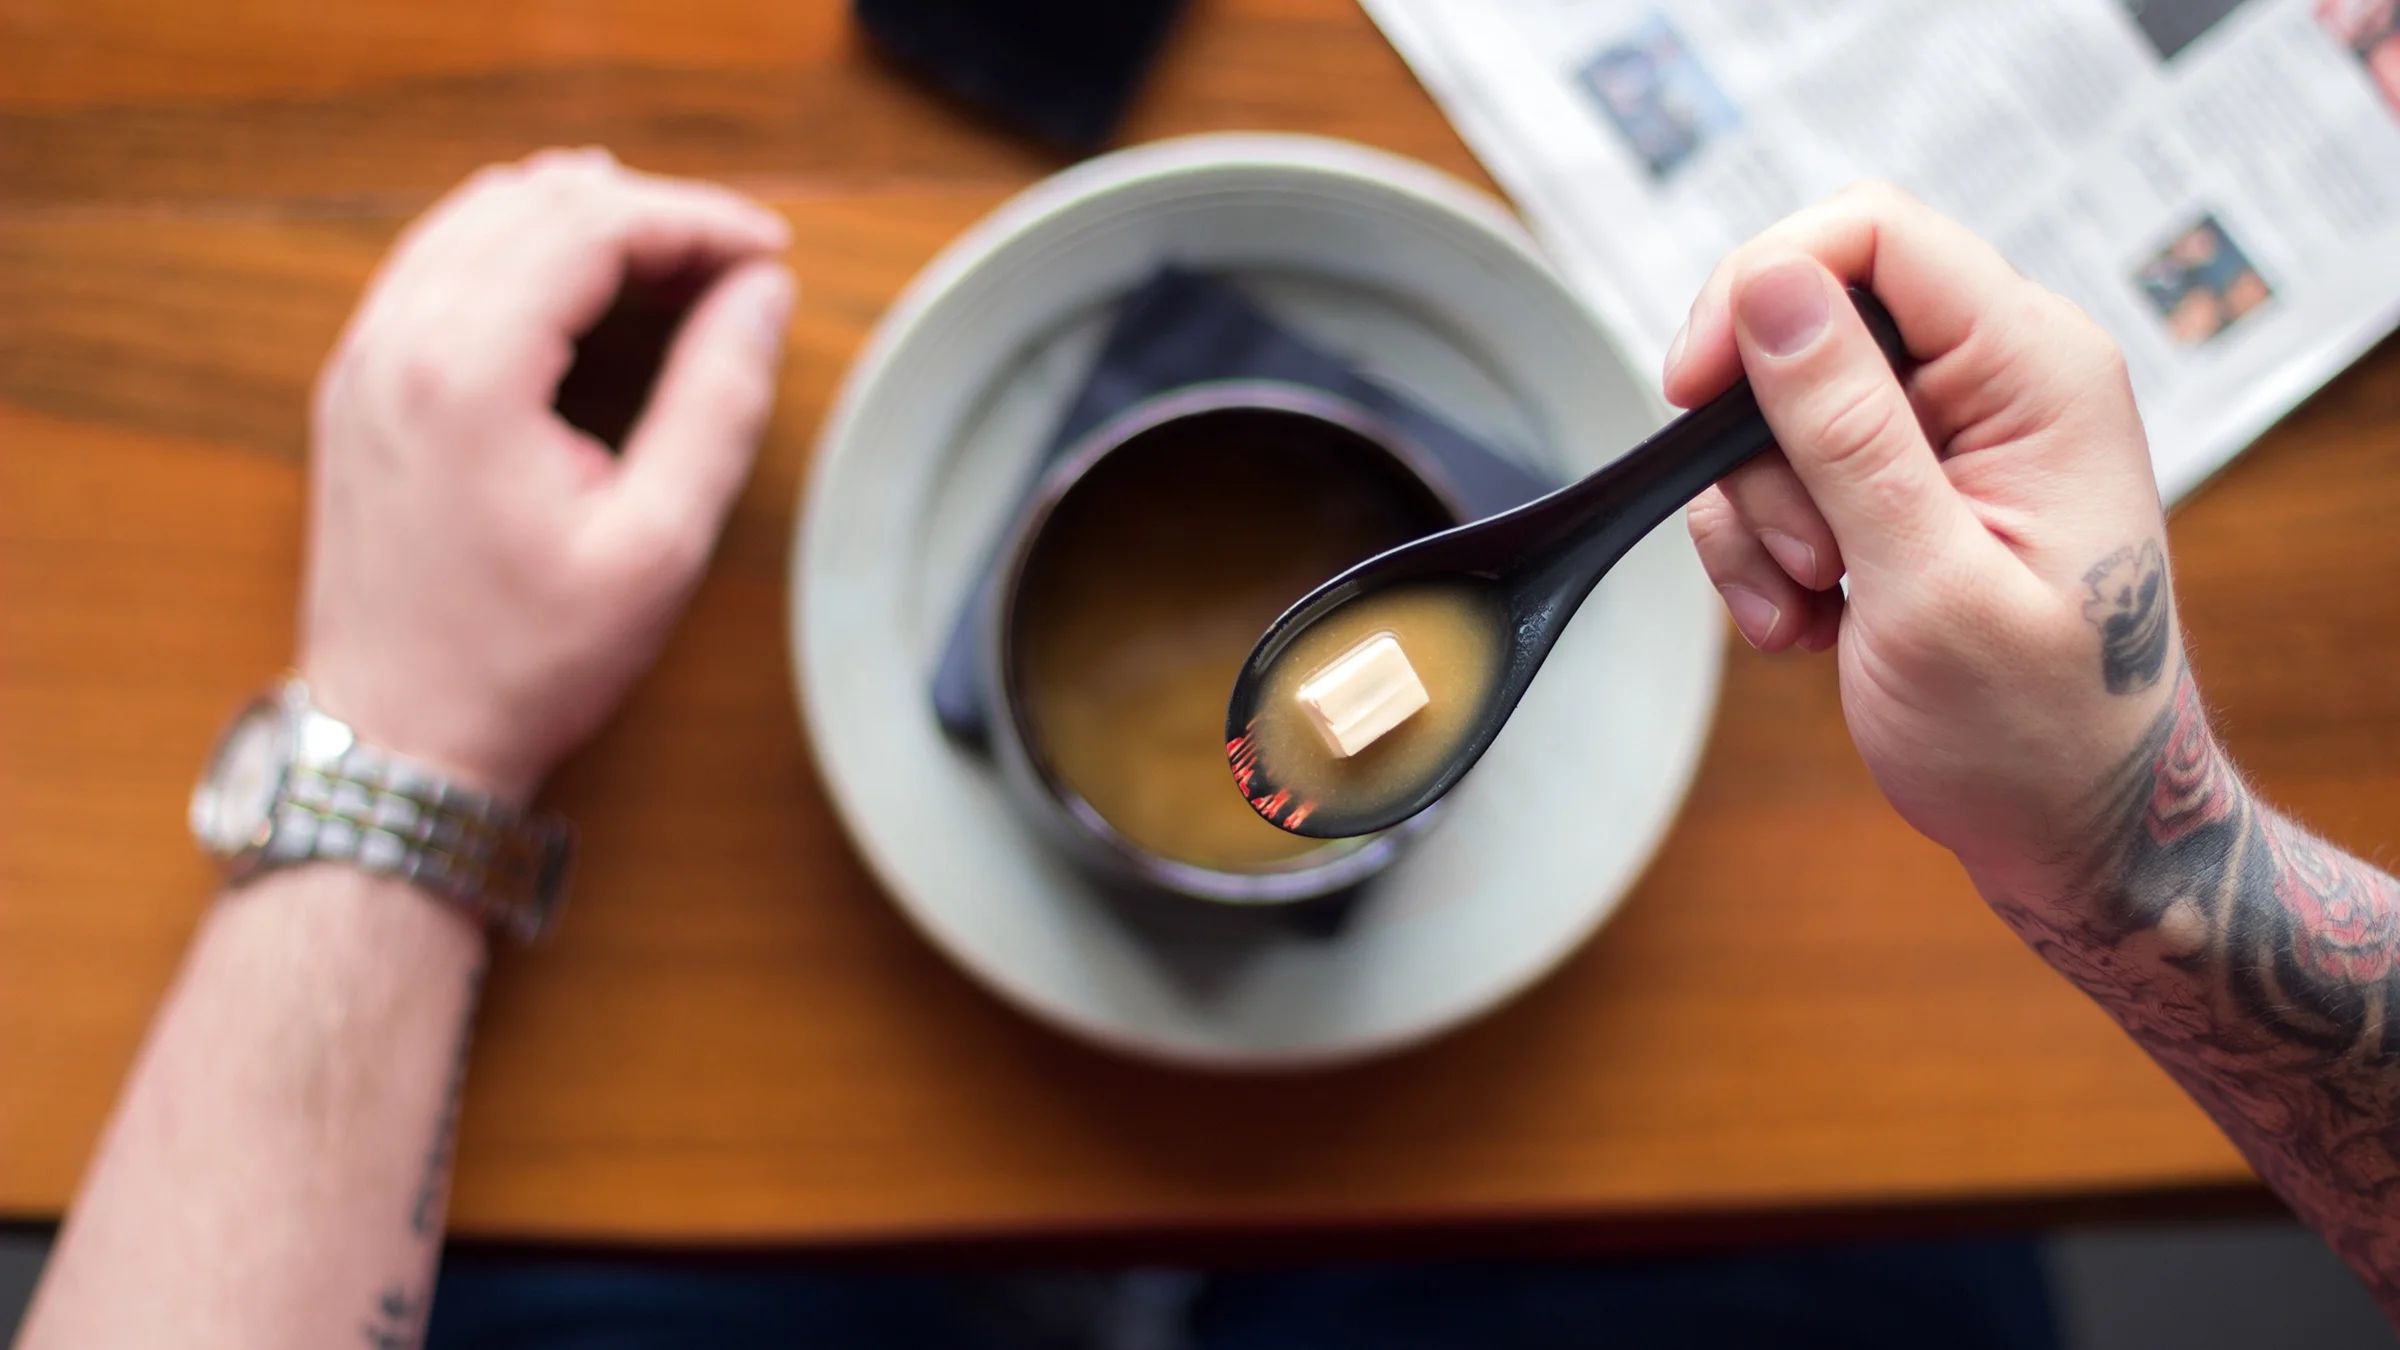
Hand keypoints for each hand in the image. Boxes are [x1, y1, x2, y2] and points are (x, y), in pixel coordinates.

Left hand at [299, 148, 792, 800]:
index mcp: (465, 371)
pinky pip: (437, 261)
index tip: (770, 250)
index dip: (693, 220)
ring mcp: (363, 358)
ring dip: (582, 219)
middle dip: (647, 211)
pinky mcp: (357, 385)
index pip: (588, 225)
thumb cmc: (527, 662)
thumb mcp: (658, 545)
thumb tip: (761, 293)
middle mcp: (396, 341)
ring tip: (673, 265)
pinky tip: (581, 289)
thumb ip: (718, 401)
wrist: (399, 739)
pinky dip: (521, 248)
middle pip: (533, 201)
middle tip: (734, 262)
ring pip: (478, 216)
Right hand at [1673, 183, 2174, 874]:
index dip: (1761, 285)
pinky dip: (1764, 556)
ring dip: (1759, 521)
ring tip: (1819, 609)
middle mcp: (1994, 379)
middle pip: (1805, 321)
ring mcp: (1944, 434)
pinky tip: (1811, 626)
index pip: (1873, 233)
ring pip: (1773, 411)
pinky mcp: (1898, 486)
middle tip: (1804, 554)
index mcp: (2036, 370)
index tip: (1693, 390)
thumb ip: (1847, 430)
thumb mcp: (1930, 584)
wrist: (2071, 833)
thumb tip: (1769, 286)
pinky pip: (1777, 477)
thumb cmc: (2038, 732)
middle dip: (1758, 446)